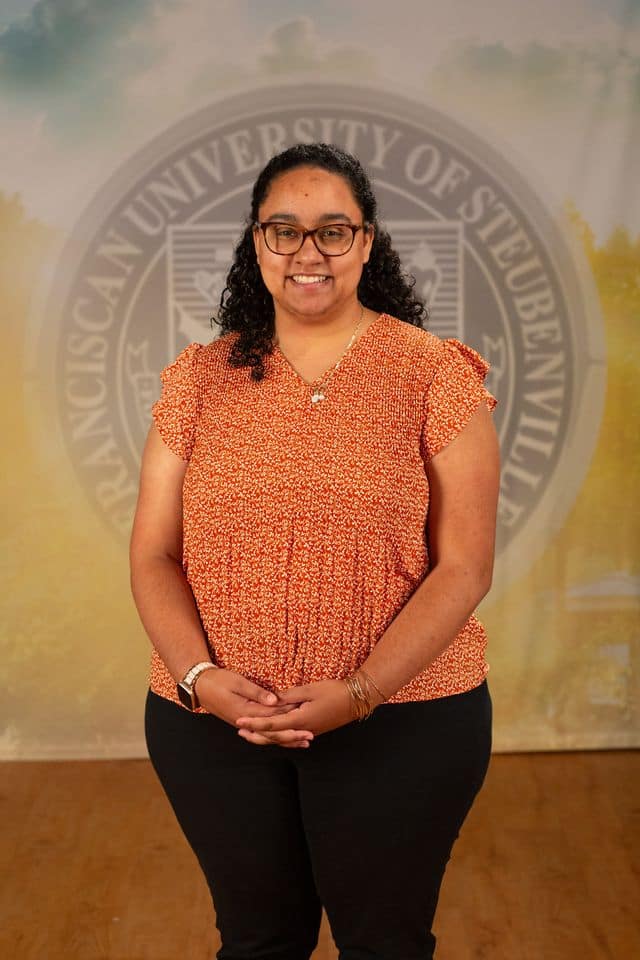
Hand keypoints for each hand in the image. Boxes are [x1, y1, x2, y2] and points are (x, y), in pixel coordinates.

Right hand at [195, 668, 308, 748]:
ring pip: (268, 736)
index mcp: (245, 712)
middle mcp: (245, 722)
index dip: (289, 717)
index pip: (272, 717)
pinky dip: (275, 736)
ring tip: (303, 742)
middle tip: (310, 736)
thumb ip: (257, 693)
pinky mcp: (244, 722)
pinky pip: (262, 733)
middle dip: (292, 735)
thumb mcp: (238, 682)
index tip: (306, 717)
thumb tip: (275, 701)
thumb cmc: (218, 681)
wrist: (200, 687)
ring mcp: (244, 724)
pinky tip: (285, 738)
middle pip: (272, 732)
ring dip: (286, 739)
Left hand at [235, 678, 355, 746]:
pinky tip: (273, 734)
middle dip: (255, 733)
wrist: (356, 700)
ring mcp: (309, 731)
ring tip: (251, 732)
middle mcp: (303, 730)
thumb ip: (289, 696)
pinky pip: (291, 737)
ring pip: (282, 738)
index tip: (239, 720)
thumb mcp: (310, 689)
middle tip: (239, 729)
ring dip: (265, 736)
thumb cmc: (334, 691)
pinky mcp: (313, 729)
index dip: (254, 723)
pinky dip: (278, 736)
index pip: (271, 724)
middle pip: (274, 736)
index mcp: (300, 720)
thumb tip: (272, 699)